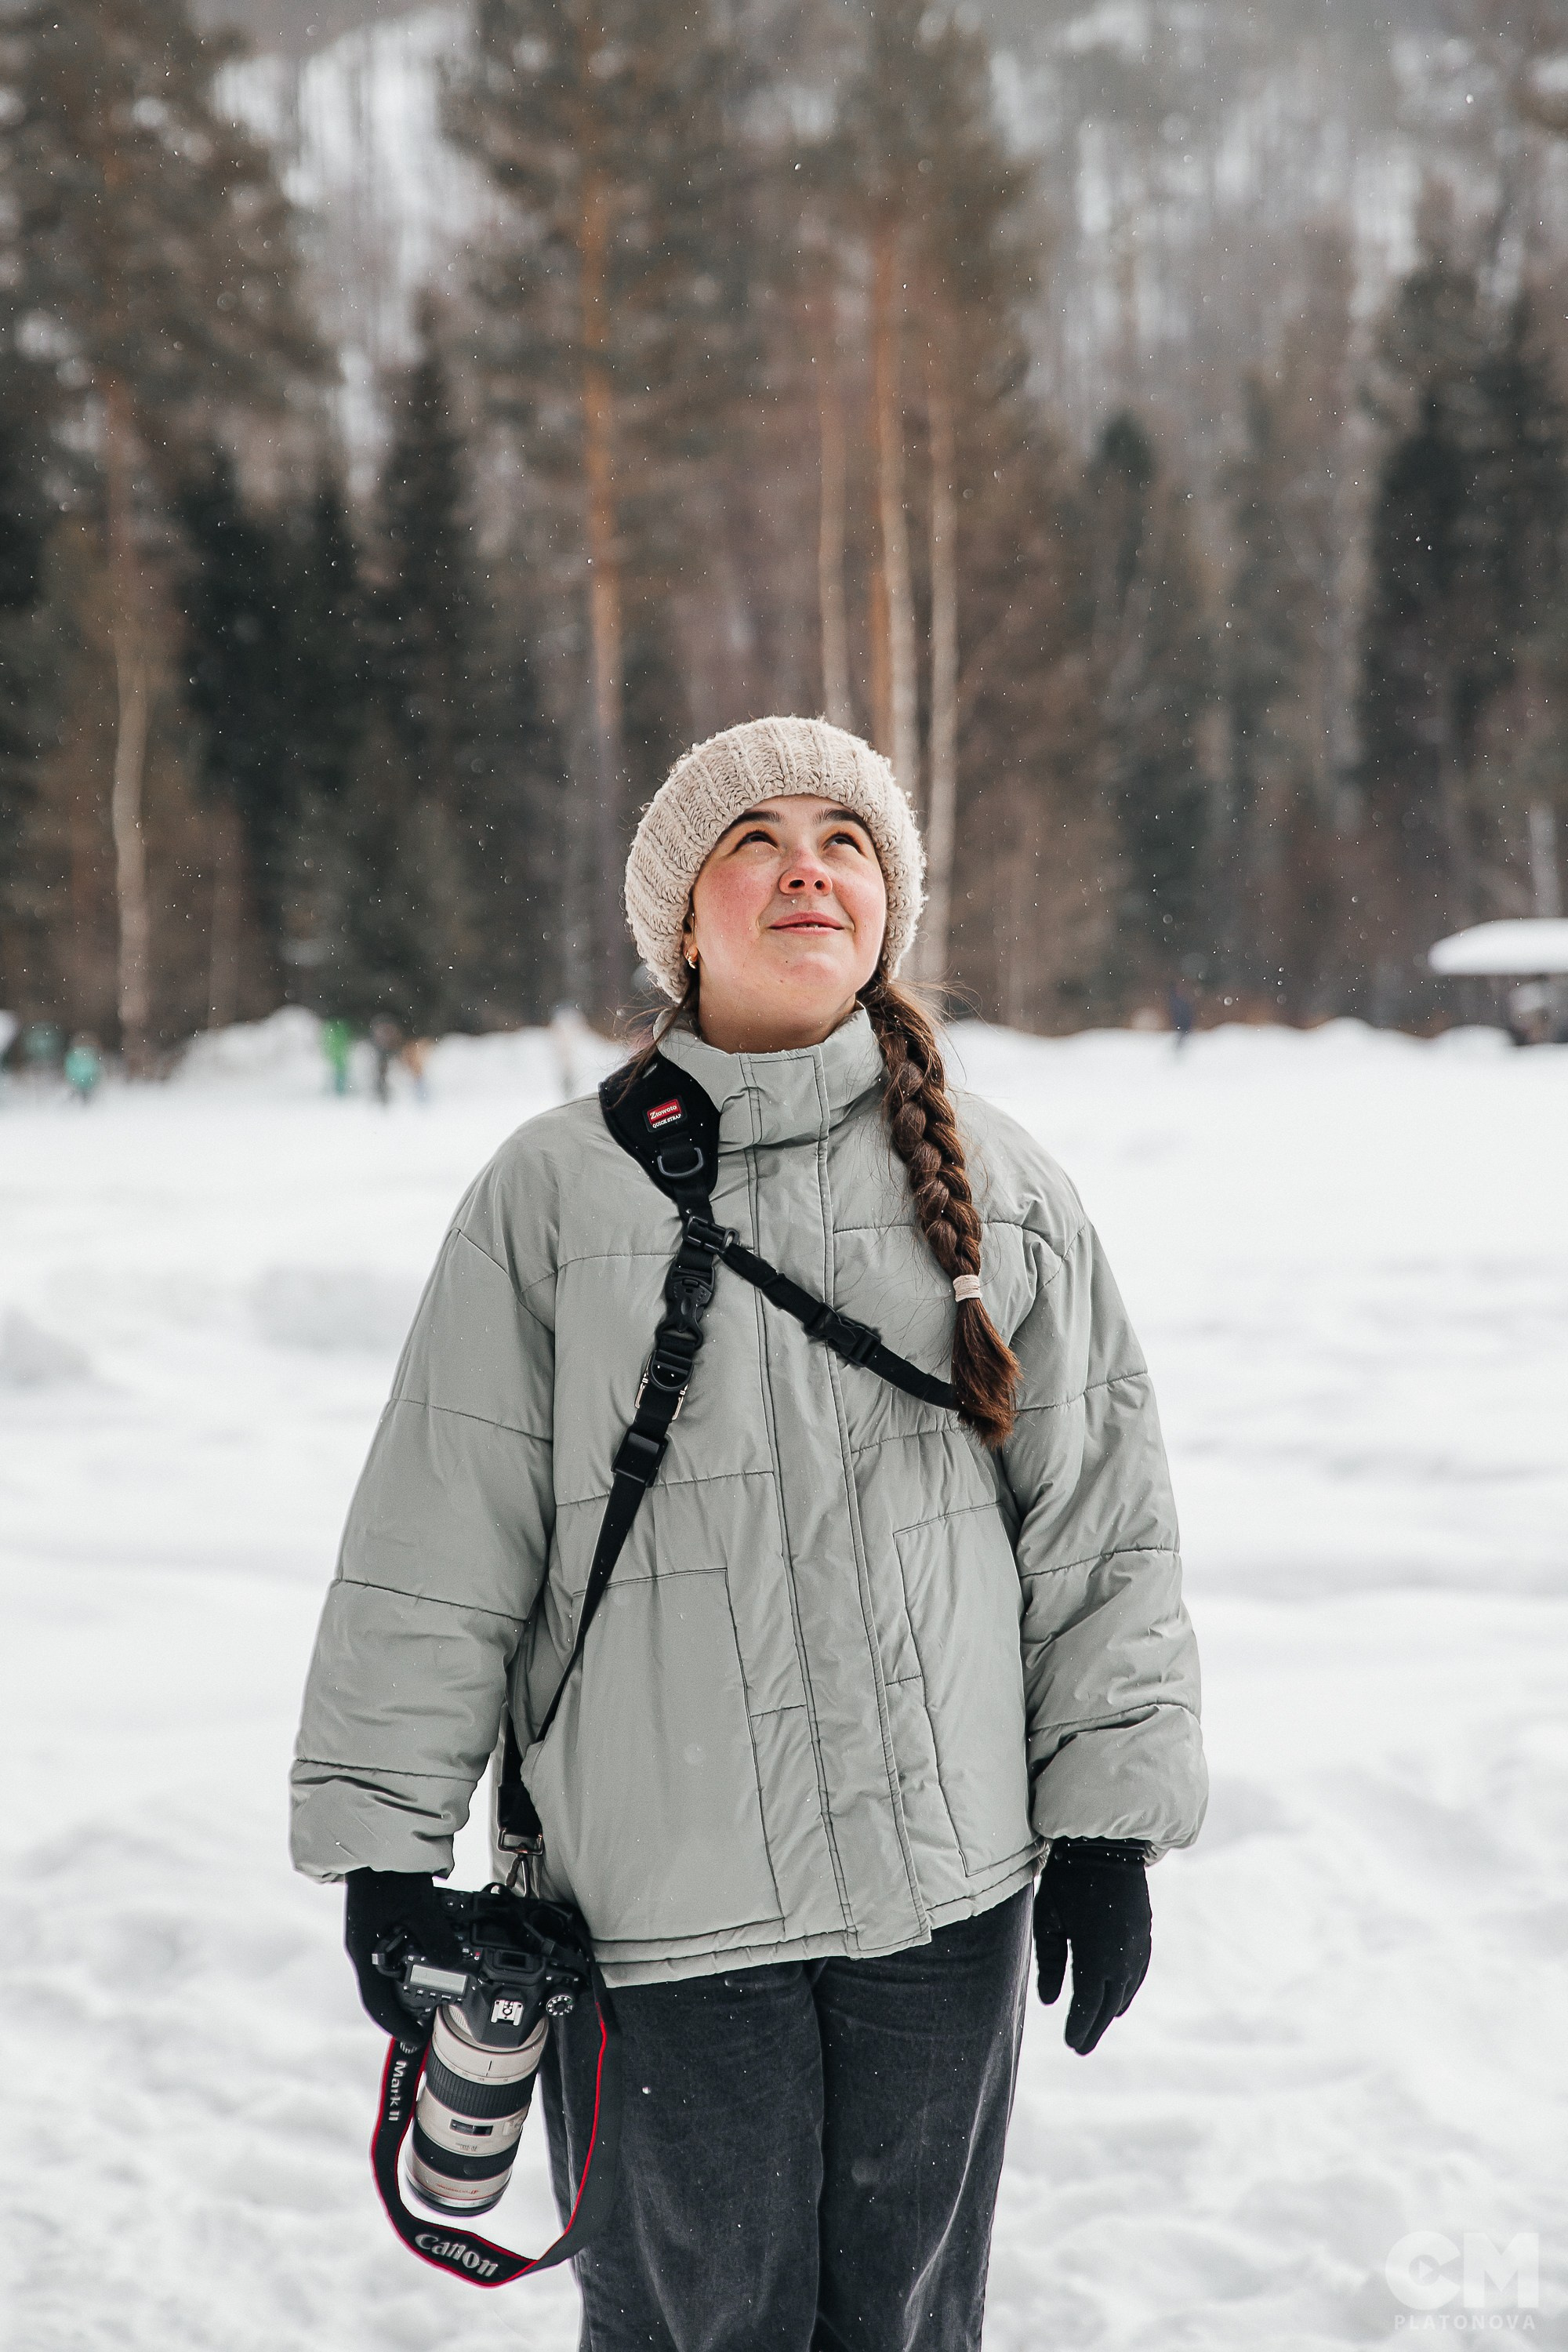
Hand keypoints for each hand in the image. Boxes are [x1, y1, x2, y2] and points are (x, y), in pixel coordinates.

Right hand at [343, 1869, 464, 2042]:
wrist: (376, 1837)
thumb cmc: (389, 1873)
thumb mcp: (419, 1907)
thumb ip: (437, 1938)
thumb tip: (455, 1966)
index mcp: (364, 1951)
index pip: (377, 2002)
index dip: (396, 2025)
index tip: (415, 2038)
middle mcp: (363, 1947)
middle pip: (383, 1989)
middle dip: (406, 2006)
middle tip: (431, 2016)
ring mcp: (369, 1933)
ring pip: (390, 1969)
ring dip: (411, 1981)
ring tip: (439, 1987)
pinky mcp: (379, 1920)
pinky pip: (395, 1949)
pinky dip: (412, 1958)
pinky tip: (434, 1952)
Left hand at [1033, 1839, 1151, 2054]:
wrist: (1106, 1844)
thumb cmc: (1067, 1879)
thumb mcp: (1048, 1920)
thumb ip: (1048, 1962)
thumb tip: (1047, 2001)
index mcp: (1096, 1955)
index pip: (1088, 2005)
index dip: (1079, 2027)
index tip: (1070, 2044)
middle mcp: (1122, 1957)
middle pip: (1109, 2005)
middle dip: (1094, 2028)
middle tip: (1080, 2048)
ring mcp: (1138, 1946)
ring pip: (1126, 1991)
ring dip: (1111, 2011)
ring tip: (1095, 2026)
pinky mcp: (1145, 1935)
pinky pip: (1138, 1973)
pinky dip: (1127, 1991)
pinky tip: (1118, 2000)